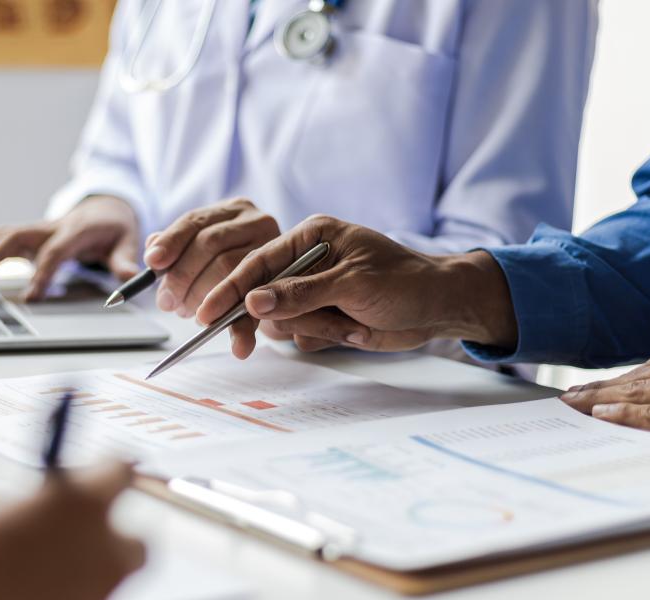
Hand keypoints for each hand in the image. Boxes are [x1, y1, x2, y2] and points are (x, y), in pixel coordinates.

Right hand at [0, 195, 140, 301]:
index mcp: (76, 230)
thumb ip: (124, 259)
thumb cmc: (115, 229)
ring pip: (3, 234)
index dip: (42, 273)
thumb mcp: (127, 241)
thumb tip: (128, 276)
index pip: (55, 251)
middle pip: (18, 236)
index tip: (30, 297)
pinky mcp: (29, 235)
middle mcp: (51, 227)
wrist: (106, 208)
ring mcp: (37, 229)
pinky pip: (0, 237)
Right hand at [0, 463, 144, 599]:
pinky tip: (28, 588)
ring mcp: (93, 597)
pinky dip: (63, 594)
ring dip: (83, 570)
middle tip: (73, 532)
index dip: (104, 471)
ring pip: (108, 582)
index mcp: (79, 503)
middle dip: (110, 537)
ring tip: (39, 567)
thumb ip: (19, 505)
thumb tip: (27, 511)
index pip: (119, 471)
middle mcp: (99, 554)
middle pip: (135, 543)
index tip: (95, 472)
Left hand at [144, 198, 279, 317]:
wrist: (277, 287)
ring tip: (186, 311)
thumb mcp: (204, 248)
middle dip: (182, 275)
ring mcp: (275, 252)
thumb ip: (178, 246)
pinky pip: (255, 306)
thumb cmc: (229, 264)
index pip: (195, 221)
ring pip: (228, 269)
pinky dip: (242, 330)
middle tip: (167, 301)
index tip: (152, 263)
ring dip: (201, 297)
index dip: (170, 241)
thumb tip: (153, 250)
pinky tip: (236, 346)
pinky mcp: (282, 285)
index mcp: (234, 210)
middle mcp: (258, 223)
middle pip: (209, 243)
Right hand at [196, 215, 517, 358]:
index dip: (230, 288)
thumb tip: (253, 302)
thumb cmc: (406, 282)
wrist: (443, 308)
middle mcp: (308, 261)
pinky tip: (356, 331)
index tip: (206, 311)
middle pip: (263, 294)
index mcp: (312, 236)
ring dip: (315, 330)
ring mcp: (315, 291)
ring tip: (352, 326)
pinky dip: (327, 338)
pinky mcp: (325, 316)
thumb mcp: (353, 284)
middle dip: (267, 319)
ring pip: (284, 321)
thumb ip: (301, 293)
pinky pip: (303, 335)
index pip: (259, 262)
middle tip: (241, 346)